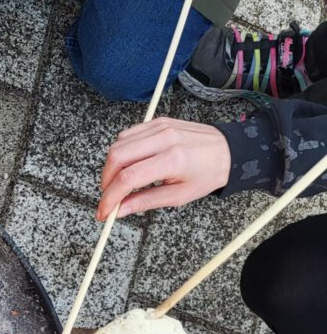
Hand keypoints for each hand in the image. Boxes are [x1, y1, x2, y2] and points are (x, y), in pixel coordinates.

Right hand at [96, 117, 230, 219]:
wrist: (228, 150)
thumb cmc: (208, 173)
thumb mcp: (178, 196)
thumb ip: (145, 202)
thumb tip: (120, 210)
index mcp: (172, 160)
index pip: (128, 179)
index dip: (110, 197)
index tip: (104, 211)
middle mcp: (164, 139)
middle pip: (116, 157)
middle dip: (105, 181)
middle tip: (109, 197)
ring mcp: (160, 127)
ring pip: (118, 145)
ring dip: (111, 167)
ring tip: (119, 182)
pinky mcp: (157, 122)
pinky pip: (127, 135)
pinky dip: (120, 153)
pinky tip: (128, 165)